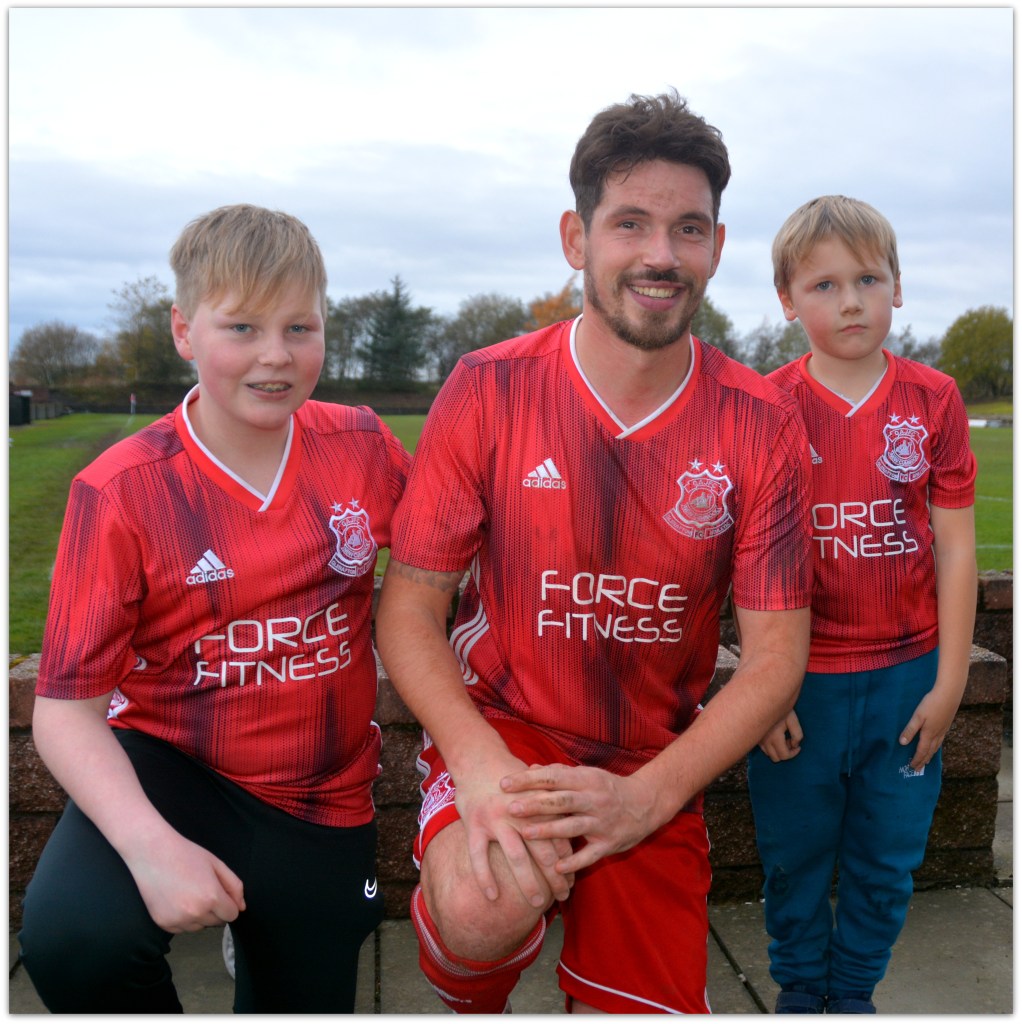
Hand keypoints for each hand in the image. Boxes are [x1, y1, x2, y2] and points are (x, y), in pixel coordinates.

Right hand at [126, 831, 245, 933]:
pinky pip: (182, 929)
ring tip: (190, 894)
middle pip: (216, 923)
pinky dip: (183, 919)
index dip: (230, 904)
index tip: (222, 894)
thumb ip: (234, 886)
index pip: (232, 915)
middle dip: (216, 910)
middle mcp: (195, 913)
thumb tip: (241, 907)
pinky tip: (177, 900)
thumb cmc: (187, 855)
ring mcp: (177, 920)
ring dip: (200, 916)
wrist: (153, 853)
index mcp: (211, 897)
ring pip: (199, 927)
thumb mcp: (217, 864)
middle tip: (204, 890)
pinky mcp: (163, 923)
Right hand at [454, 750, 574, 907]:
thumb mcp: (536, 787)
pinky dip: (485, 877)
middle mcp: (520, 813)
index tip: (573, 880)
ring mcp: (496, 819)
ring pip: (516, 857)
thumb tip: (573, 829)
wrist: (478, 758)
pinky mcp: (474, 824)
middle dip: (555, 877)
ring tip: (537, 903)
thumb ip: (553, 807)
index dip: (568, 861)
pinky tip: (493, 896)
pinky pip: (479, 856)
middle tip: (564, 897)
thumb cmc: (510, 777)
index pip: (559, 837)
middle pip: (542, 851)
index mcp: (538, 804)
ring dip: (528, 882)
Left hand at [501, 763, 655, 873]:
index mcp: (586, 779)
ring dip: (548, 830)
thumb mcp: (587, 775)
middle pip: (560, 801)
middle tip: (510, 808)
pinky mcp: (610, 843)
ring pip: (572, 826)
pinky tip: (557, 868)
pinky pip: (590, 854)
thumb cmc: (608, 787)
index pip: (552, 778)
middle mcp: (594, 799)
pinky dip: (574, 861)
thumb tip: (530, 769)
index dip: (528, 780)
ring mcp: (602, 822)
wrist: (646, 803)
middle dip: (534, 804)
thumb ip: (559, 773)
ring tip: (525, 834)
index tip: (504, 783)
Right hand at [758, 711, 802, 761]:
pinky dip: (770, 747)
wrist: (765, 697)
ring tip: (782, 738)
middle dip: (785, 753)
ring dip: (777, 750)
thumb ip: (797, 735)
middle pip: (775, 758)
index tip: (798, 746)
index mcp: (774, 737)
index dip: (794, 753)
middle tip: (790, 741)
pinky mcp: (755, 735)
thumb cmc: (781, 707)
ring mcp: (758, 739)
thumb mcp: (793, 719)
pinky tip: (774, 736)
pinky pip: (762, 748)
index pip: (784, 756)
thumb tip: (795, 745)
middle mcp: (764, 741)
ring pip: (768, 754)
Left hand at [900, 687, 961, 770]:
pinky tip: (935, 744)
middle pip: (930, 751)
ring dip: (930, 755)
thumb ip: (910, 730)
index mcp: (929, 734)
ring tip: (927, 761)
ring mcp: (943, 730)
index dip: (916, 759)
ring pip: (936, 747)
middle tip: (919, 768)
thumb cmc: (931, 704)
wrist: (949, 694)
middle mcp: (937, 734)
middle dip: (923, 760)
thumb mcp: (917, 716)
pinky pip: (940, 740)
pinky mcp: (946, 725)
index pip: (921, 751)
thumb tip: (902, 743)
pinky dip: (936, 747)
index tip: (912, 766)